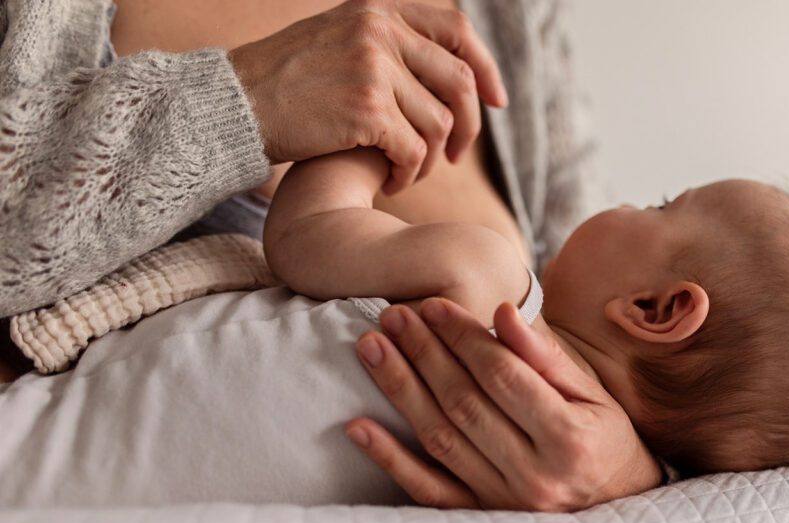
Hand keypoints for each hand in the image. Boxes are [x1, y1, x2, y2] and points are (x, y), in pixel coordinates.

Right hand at [228, 0, 506, 192]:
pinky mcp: (366, 108)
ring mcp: (374, 67)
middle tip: (453, 156)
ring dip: (428, 159)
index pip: (457, 30)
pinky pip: (414, 149)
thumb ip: (388, 45)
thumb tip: (452, 74)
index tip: (496, 102)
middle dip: (467, 126)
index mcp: (378, 10)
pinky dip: (409, 174)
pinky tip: (391, 183)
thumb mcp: (338, 41)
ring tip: (407, 172)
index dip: (485, 68)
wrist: (236, 105)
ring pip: (438, 123)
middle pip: (459, 81)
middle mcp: (380, 31)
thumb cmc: (286, 84)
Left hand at [344, 298, 664, 511]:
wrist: (618, 504)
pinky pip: (426, 489)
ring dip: (400, 390)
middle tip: (392, 316)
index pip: (502, 377)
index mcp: (568, 438)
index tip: (432, 305)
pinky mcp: (480, 517)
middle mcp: (534, 475)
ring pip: (439, 439)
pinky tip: (357, 427)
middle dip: (424, 354)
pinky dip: (389, 459)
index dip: (463, 338)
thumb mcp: (592, 393)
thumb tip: (503, 312)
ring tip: (371, 348)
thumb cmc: (605, 437)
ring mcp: (502, 502)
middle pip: (463, 403)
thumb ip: (546, 357)